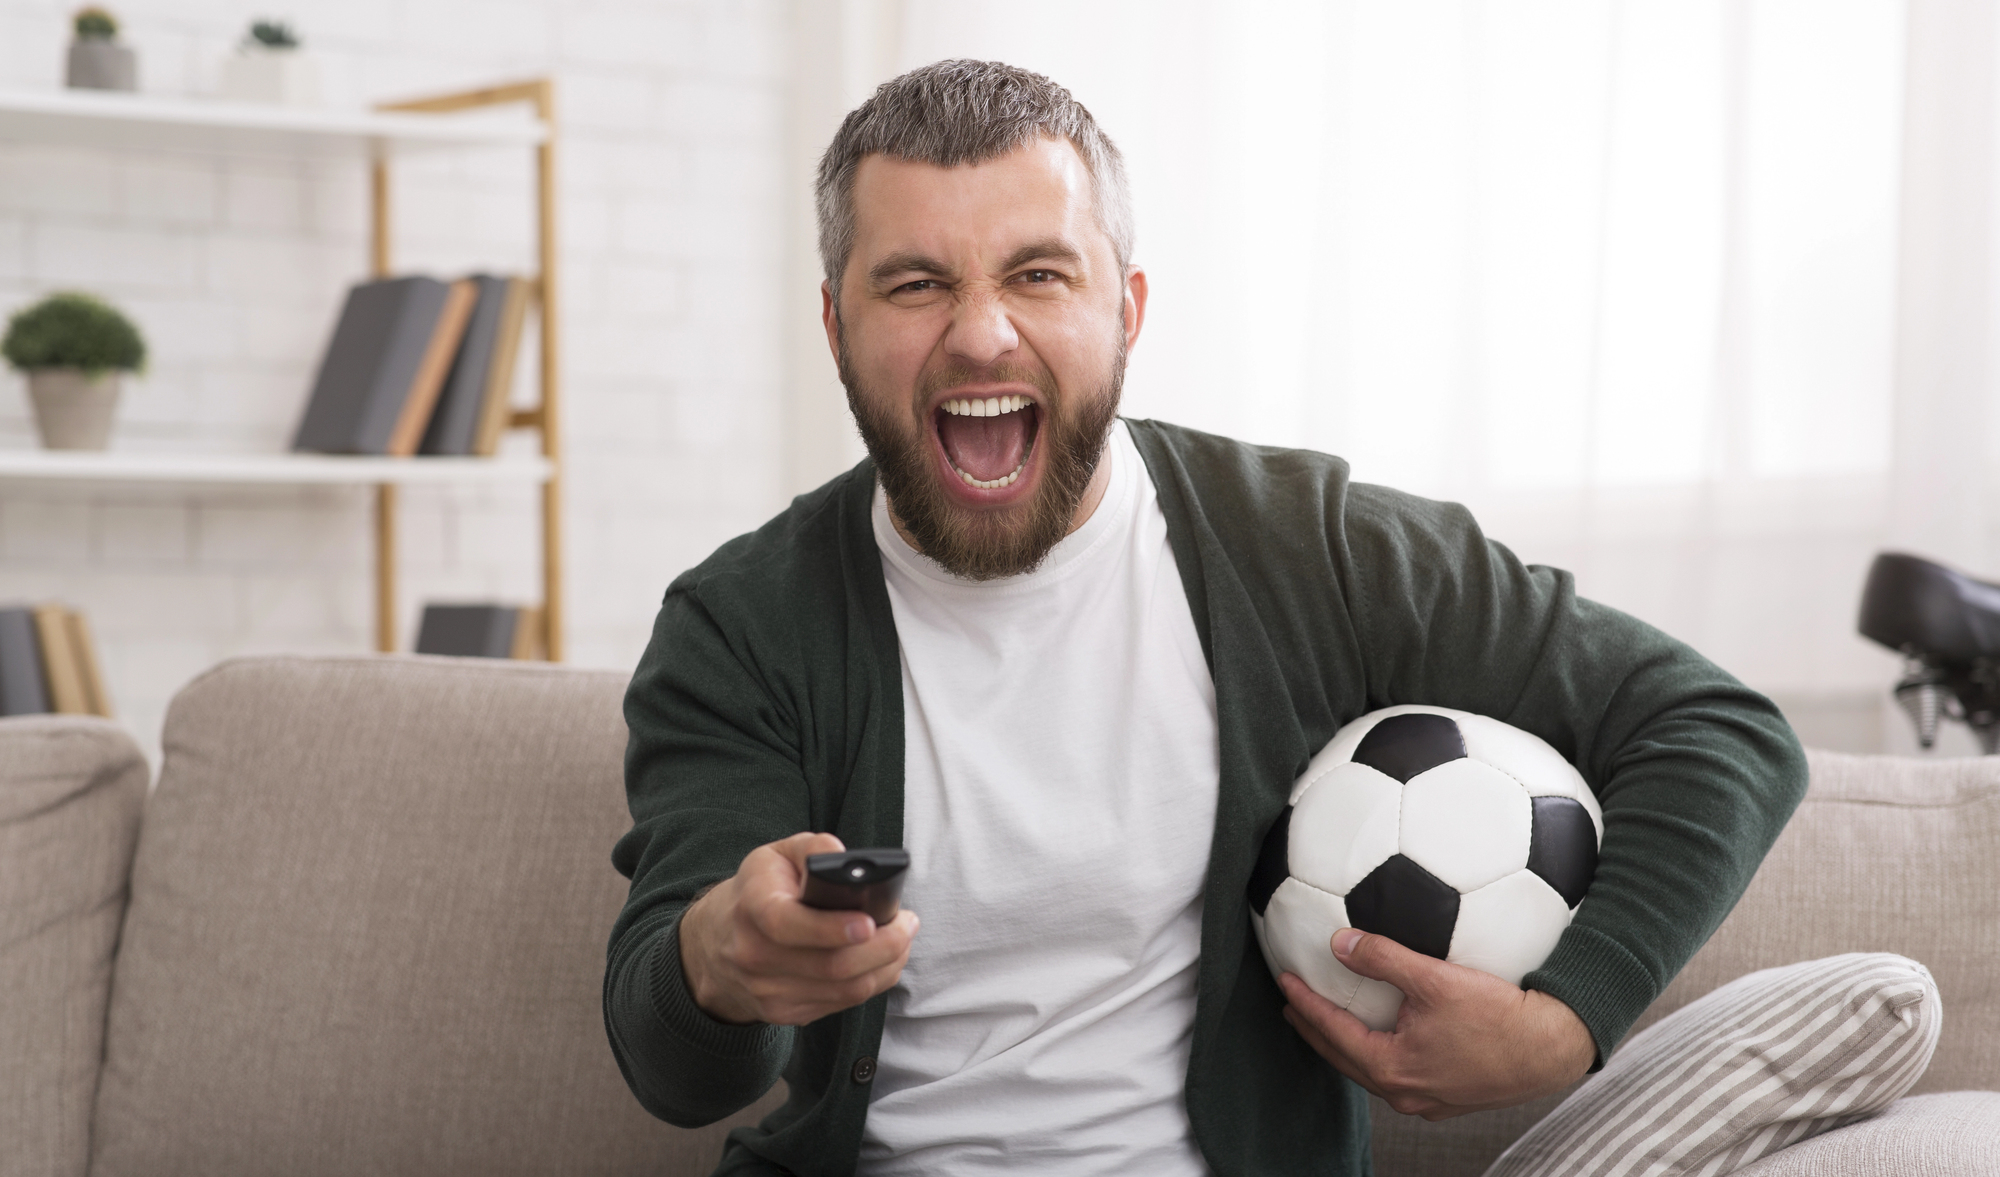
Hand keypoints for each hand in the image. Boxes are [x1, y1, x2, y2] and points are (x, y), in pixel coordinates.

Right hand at [678, 832, 918, 1026]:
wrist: (716, 945)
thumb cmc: (758, 892)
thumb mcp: (776, 856)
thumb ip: (812, 849)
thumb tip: (844, 858)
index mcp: (751, 909)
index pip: (787, 925)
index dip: (831, 928)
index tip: (869, 922)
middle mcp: (755, 956)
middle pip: (831, 965)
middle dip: (883, 947)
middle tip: (907, 924)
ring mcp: (769, 991)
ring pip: (845, 989)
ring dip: (886, 965)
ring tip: (902, 939)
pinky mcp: (785, 1013)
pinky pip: (842, 1003)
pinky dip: (873, 981)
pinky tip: (882, 961)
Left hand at [1280, 928, 1595, 1119]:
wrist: (1554, 1047)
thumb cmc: (1499, 1015)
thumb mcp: (1434, 978)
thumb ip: (1383, 958)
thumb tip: (1340, 943)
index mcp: (1392, 1068)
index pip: (1331, 1032)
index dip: (1304, 1004)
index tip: (1284, 981)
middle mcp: (1405, 1093)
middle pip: (1344, 1058)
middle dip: (1315, 1031)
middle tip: (1294, 1006)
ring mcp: (1428, 1101)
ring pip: (1371, 1071)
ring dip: (1347, 1044)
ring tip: (1332, 1020)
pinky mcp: (1450, 1098)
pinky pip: (1400, 1075)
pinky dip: (1379, 1053)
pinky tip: (1386, 1036)